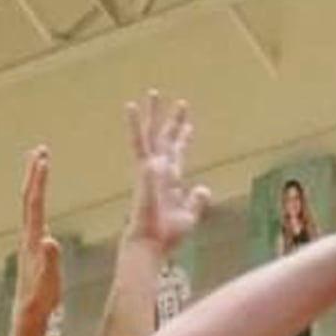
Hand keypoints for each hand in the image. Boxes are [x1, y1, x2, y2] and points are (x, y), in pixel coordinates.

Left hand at [13, 146, 62, 322]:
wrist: (28, 316)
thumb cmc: (40, 301)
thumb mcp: (48, 282)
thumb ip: (49, 261)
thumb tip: (50, 238)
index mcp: (33, 240)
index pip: (35, 203)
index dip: (39, 181)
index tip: (43, 157)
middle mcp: (28, 238)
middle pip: (29, 199)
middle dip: (34, 174)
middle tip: (39, 151)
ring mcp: (29, 244)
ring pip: (30, 208)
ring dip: (34, 187)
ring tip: (39, 170)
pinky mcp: (32, 252)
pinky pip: (34, 220)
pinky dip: (38, 206)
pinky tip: (41, 209)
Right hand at [123, 93, 208, 259]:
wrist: (150, 243)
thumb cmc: (167, 236)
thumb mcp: (189, 217)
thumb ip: (196, 202)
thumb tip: (204, 188)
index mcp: (171, 181)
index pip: (178, 154)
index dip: (183, 139)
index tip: (189, 125)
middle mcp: (159, 171)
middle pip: (166, 140)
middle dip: (174, 121)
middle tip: (182, 102)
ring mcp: (150, 168)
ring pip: (151, 135)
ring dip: (153, 114)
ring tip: (153, 92)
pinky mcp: (142, 169)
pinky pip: (139, 143)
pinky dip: (135, 125)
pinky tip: (132, 106)